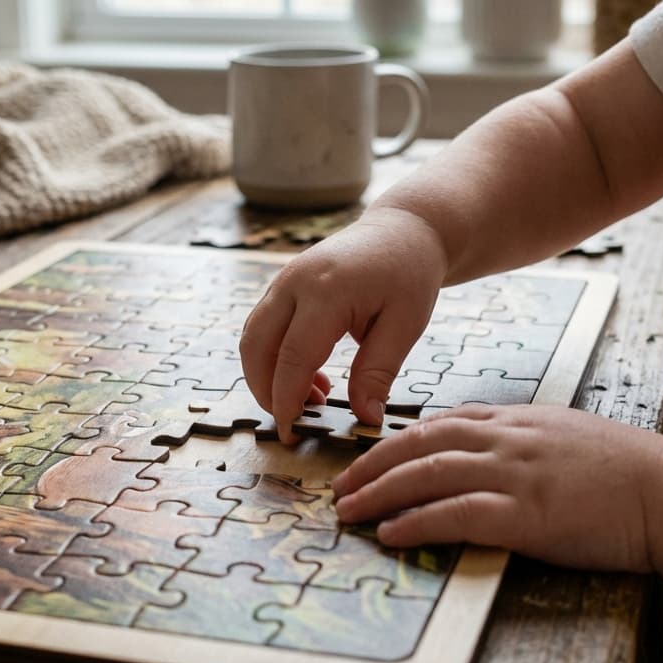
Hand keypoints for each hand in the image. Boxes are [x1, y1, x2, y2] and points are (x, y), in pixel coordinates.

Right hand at [239, 206, 446, 442]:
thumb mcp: (406, 325)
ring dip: (269, 376)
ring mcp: (283, 281)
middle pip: (256, 347)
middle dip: (266, 392)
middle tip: (297, 421)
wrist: (403, 229)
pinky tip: (313, 376)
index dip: (286, 400)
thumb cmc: (409, 273)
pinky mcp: (283, 287)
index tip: (292, 433)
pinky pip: (263, 328)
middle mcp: (294, 283)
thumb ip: (378, 372)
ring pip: (252, 339)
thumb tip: (364, 418)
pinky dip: (275, 359)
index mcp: (326, 291)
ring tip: (314, 399)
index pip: (292, 357)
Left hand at [333, 404, 662, 572]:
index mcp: (514, 419)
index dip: (394, 443)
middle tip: (340, 487)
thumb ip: (516, 437)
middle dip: (372, 466)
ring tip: (349, 512)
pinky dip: (418, 523)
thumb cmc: (622, 468)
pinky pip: (458, 515)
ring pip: (429, 475)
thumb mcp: (561, 433)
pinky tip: (390, 534)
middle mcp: (507, 440)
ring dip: (380, 493)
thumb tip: (475, 450)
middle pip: (420, 445)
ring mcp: (516, 475)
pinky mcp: (528, 515)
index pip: (438, 424)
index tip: (366, 460)